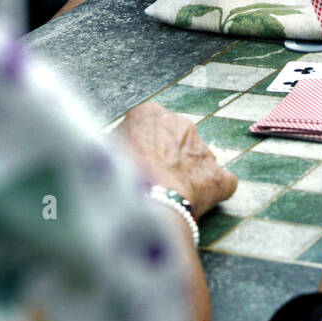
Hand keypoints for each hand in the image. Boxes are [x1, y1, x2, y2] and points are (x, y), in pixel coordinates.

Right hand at [116, 100, 237, 218]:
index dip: (142, 146)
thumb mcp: (100, 154)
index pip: (147, 124)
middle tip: (152, 182)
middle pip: (175, 139)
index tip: (136, 163)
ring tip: (170, 197)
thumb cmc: (115, 179)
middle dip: (167, 158)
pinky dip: (213, 192)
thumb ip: (111, 147)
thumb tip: (105, 152)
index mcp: (149, 115)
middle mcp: (181, 124)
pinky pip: (221, 182)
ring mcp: (203, 149)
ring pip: (197, 160)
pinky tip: (199, 204)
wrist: (142, 205)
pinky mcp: (217, 177)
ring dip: (187, 175)